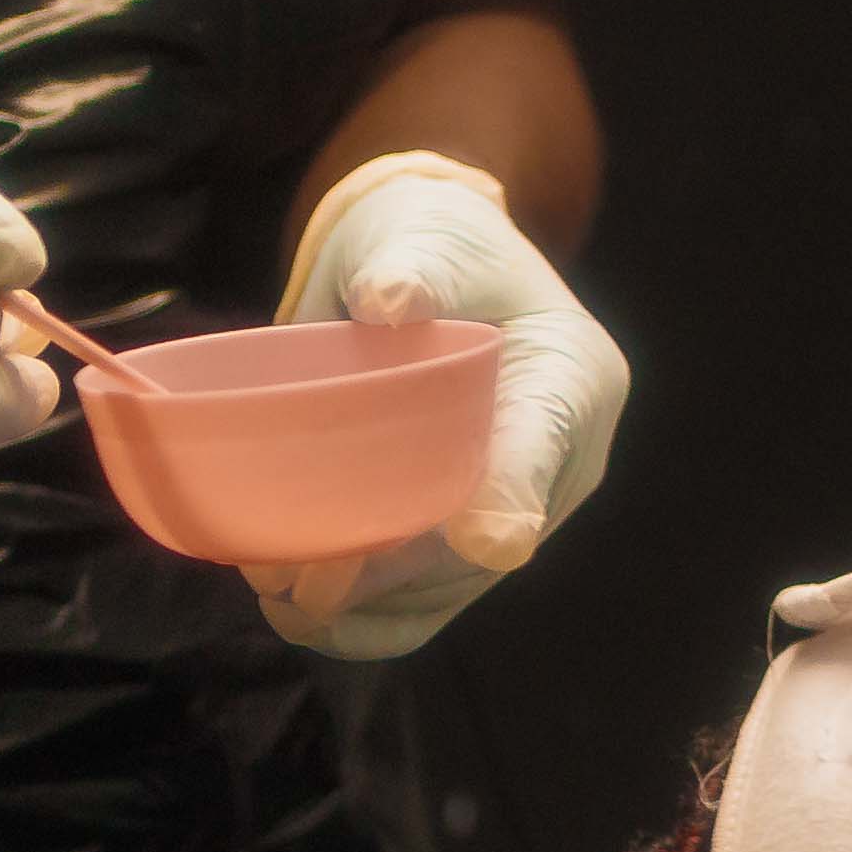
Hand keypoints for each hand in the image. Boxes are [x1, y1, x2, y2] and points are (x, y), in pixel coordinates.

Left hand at [247, 151, 626, 657]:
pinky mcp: (456, 533)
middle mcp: (554, 459)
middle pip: (485, 544)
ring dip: (367, 610)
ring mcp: (507, 504)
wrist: (427, 269)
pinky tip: (294, 610)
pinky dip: (361, 615)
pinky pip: (423, 599)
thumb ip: (415, 264)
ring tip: (280, 601)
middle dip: (399, 577)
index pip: (545, 443)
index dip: (515, 494)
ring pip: (449, 588)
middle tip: (308, 589)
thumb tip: (391, 296)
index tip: (483, 541)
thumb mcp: (428, 236)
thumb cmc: (434, 245)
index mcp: (571, 378)